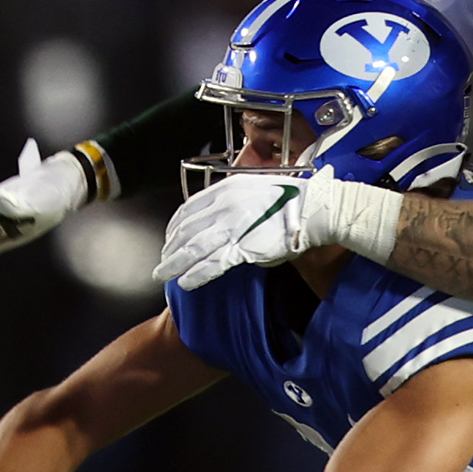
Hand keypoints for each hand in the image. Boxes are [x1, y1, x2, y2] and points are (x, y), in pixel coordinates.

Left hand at [152, 172, 316, 290]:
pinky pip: (212, 264)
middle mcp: (223, 206)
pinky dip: (196, 274)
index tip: (169, 239)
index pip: (187, 210)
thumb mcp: (253, 190)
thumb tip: (221, 221)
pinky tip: (186, 282)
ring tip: (163, 275)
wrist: (310, 208)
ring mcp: (231, 227)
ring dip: (174, 264)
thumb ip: (232, 204)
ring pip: (193, 249)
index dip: (174, 228)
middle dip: (170, 248)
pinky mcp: (242, 248)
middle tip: (162, 262)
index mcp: (225, 189)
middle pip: (185, 231)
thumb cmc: (289, 199)